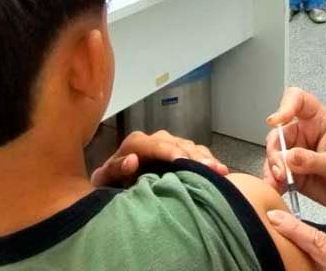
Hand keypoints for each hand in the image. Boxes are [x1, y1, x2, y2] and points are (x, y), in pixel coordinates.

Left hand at [90, 130, 228, 187]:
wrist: (116, 186)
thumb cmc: (110, 185)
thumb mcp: (105, 181)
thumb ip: (114, 169)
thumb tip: (132, 159)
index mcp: (135, 143)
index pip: (153, 143)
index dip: (168, 151)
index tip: (181, 162)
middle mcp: (155, 140)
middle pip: (176, 143)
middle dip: (193, 156)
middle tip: (209, 169)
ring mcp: (170, 145)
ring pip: (190, 146)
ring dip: (204, 159)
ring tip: (219, 171)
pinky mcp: (182, 152)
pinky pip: (198, 152)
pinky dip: (208, 161)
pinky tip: (221, 171)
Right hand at [264, 88, 325, 208]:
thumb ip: (314, 161)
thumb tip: (289, 157)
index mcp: (318, 120)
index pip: (298, 101)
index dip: (285, 106)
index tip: (276, 120)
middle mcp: (303, 134)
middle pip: (278, 134)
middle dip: (275, 152)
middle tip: (281, 171)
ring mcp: (296, 154)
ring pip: (274, 156)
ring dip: (272, 169)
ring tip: (278, 184)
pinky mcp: (293, 173)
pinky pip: (276, 175)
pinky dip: (273, 182)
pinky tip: (276, 190)